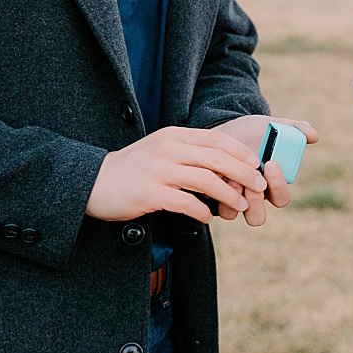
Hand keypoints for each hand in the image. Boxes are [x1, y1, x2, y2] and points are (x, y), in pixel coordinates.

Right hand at [87, 125, 267, 223]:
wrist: (93, 182)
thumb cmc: (131, 169)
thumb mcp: (159, 150)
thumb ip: (187, 152)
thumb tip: (223, 165)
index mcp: (172, 135)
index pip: (215, 138)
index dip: (240, 152)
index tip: (256, 164)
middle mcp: (167, 149)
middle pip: (217, 158)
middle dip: (243, 172)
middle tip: (259, 185)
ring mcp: (158, 170)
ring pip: (207, 180)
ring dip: (229, 194)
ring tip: (240, 205)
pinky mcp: (150, 193)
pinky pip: (187, 203)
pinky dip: (203, 212)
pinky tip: (207, 218)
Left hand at [213, 114, 319, 225]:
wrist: (223, 131)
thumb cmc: (251, 132)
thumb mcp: (272, 126)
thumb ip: (294, 129)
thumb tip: (313, 135)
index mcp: (272, 186)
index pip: (281, 198)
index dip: (279, 185)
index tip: (272, 163)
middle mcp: (254, 198)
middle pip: (258, 216)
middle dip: (256, 200)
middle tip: (252, 178)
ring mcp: (234, 200)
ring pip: (237, 215)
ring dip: (236, 199)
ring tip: (232, 177)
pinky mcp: (215, 197)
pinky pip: (218, 208)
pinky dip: (218, 195)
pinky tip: (217, 175)